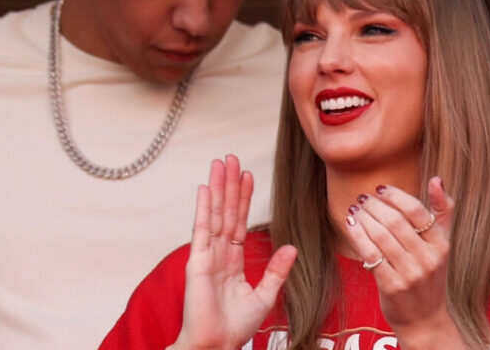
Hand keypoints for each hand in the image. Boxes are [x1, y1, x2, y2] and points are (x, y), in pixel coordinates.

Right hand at [171, 155, 296, 349]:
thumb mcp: (265, 295)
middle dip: (229, 185)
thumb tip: (291, 247)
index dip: (243, 198)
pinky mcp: (198, 261)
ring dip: (218, 188)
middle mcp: (218, 254)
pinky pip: (202, 229)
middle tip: (231, 158)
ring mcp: (207, 255)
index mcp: (232, 261)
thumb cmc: (235, 327)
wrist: (217, 344)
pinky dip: (204, 207)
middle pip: (225, 211)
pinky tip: (206, 188)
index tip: (247, 175)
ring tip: (220, 163)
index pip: (238, 221)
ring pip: (215, 214)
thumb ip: (276, 270)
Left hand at [344, 176, 461, 347]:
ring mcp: (410, 273)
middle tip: (362, 198)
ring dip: (364, 218)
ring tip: (355, 209)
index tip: (380, 188)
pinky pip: (370, 254)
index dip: (395, 195)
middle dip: (374, 205)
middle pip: (395, 221)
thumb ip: (442, 211)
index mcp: (442, 244)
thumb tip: (436, 179)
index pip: (417, 211)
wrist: (424, 318)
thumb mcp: (442, 244)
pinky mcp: (391, 286)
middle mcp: (428, 258)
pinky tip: (351, 225)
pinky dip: (358, 236)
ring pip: (380, 236)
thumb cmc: (429, 274)